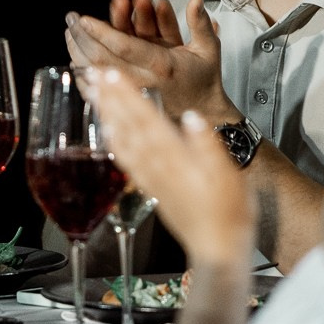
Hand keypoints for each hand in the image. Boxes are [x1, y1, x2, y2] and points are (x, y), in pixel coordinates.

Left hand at [67, 0, 234, 121]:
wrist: (205, 113)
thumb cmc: (204, 79)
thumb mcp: (209, 49)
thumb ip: (200, 24)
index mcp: (162, 66)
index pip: (124, 46)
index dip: (101, 31)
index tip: (83, 19)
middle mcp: (144, 81)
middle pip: (103, 59)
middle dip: (84, 38)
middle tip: (71, 21)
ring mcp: (134, 94)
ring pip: (98, 74)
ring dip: (80, 53)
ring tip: (70, 34)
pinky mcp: (127, 103)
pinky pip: (98, 91)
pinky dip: (85, 75)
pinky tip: (75, 60)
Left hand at [89, 70, 253, 268]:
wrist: (218, 248)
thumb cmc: (228, 212)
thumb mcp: (228, 175)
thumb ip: (207, 145)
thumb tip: (192, 118)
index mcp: (176, 159)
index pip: (147, 119)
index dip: (127, 96)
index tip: (112, 75)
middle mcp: (159, 166)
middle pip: (130, 127)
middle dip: (111, 100)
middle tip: (94, 75)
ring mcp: (152, 179)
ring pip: (125, 142)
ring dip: (109, 117)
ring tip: (96, 96)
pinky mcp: (152, 189)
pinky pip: (128, 163)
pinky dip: (116, 146)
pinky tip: (109, 135)